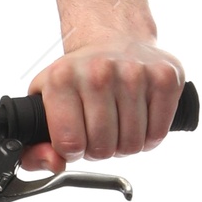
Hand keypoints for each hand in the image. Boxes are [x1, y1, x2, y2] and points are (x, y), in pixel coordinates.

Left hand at [22, 37, 184, 172]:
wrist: (114, 38)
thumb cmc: (79, 77)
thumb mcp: (45, 102)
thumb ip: (35, 144)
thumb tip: (55, 164)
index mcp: (62, 78)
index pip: (70, 145)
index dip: (73, 152)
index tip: (76, 140)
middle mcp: (98, 72)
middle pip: (103, 148)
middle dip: (100, 150)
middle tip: (98, 133)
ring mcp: (135, 73)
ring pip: (133, 145)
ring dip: (125, 145)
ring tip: (118, 125)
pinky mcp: (166, 77)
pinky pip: (158, 134)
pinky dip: (149, 138)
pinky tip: (139, 120)